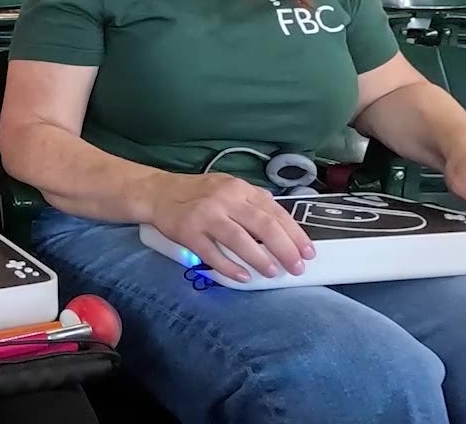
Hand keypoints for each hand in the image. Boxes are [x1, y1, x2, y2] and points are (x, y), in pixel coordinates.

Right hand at [148, 173, 314, 282]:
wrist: (157, 193)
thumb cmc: (198, 194)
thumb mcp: (229, 188)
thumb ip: (253, 203)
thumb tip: (284, 229)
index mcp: (239, 188)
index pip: (275, 212)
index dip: (295, 234)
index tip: (308, 252)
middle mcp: (224, 199)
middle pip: (263, 226)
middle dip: (285, 250)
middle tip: (296, 268)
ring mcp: (205, 215)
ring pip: (239, 240)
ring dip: (260, 259)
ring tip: (272, 273)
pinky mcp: (187, 232)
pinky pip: (212, 253)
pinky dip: (229, 267)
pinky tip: (243, 277)